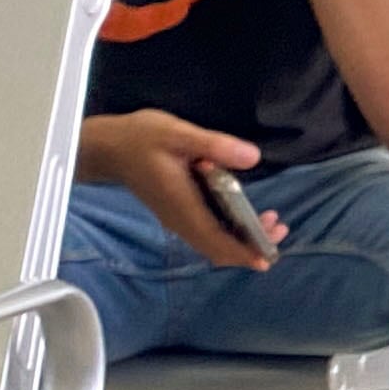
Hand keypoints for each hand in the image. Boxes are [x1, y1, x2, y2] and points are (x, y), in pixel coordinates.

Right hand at [78, 111, 282, 269]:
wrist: (109, 147)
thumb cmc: (141, 138)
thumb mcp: (179, 133)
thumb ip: (214, 145)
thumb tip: (252, 158)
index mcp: (182, 207)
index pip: (216, 241)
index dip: (243, 252)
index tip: (268, 256)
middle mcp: (180, 220)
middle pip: (218, 248)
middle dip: (251, 245)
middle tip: (279, 227)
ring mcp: (179, 218)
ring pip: (214, 242)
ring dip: (243, 238)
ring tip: (271, 221)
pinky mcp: (179, 212)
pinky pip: (209, 230)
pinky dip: (231, 229)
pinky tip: (247, 213)